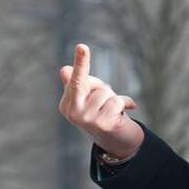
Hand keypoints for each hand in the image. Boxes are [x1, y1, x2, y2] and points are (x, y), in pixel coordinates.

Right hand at [58, 43, 143, 160]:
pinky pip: (116, 102)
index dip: (80, 63)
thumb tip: (64, 70)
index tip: (82, 46)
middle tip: (89, 62)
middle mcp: (73, 112)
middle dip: (92, 75)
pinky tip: (121, 115)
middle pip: (87, 82)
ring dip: (113, 97)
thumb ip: (79, 83)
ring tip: (112, 109)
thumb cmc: (102, 113)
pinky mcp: (103, 125)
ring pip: (105, 92)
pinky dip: (124, 104)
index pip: (74, 79)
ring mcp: (87, 120)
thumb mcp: (90, 97)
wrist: (117, 142)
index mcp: (67, 104)